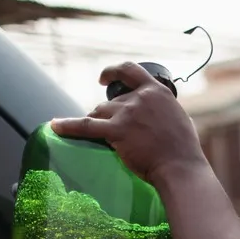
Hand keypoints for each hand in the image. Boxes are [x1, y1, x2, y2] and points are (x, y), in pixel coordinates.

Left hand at [50, 62, 208, 188]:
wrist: (180, 167)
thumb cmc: (184, 150)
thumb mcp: (179, 119)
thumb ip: (164, 111)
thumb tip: (159, 114)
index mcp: (157, 91)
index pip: (130, 70)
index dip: (113, 72)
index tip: (103, 78)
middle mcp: (140, 98)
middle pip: (112, 101)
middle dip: (108, 115)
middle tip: (113, 134)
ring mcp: (127, 113)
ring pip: (99, 112)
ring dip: (97, 123)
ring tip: (102, 138)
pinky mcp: (116, 131)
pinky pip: (86, 126)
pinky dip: (68, 125)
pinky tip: (55, 125)